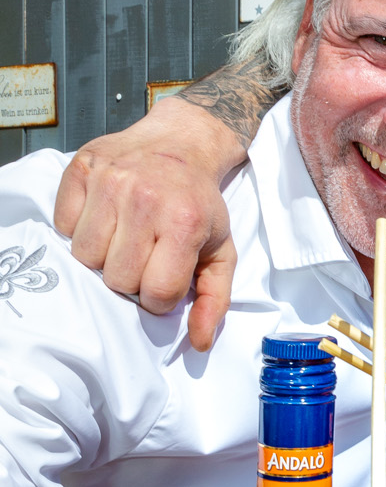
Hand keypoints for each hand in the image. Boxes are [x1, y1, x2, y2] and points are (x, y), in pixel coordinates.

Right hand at [53, 100, 242, 351]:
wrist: (180, 144)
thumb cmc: (198, 203)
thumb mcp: (220, 250)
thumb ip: (215, 299)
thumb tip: (201, 341)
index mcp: (184, 222)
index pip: (156, 293)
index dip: (160, 296)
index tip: (166, 279)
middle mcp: (144, 200)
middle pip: (116, 279)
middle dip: (131, 278)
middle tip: (144, 256)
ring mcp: (109, 182)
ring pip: (85, 256)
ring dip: (102, 256)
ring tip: (124, 238)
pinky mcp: (81, 169)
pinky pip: (63, 225)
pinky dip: (80, 229)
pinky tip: (105, 218)